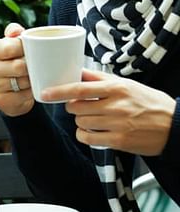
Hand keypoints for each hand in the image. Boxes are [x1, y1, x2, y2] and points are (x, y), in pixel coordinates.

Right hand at [0, 23, 33, 116]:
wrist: (13, 88)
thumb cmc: (17, 61)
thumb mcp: (15, 44)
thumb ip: (15, 32)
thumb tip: (16, 31)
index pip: (10, 47)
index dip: (26, 48)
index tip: (35, 50)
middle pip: (19, 66)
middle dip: (33, 67)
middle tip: (40, 66)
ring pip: (23, 82)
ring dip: (34, 80)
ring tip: (36, 77)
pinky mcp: (0, 100)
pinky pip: (23, 96)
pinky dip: (31, 93)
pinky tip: (32, 89)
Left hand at [41, 69, 175, 155]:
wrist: (174, 125)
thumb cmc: (149, 102)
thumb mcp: (127, 84)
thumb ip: (101, 79)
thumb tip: (78, 71)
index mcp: (117, 88)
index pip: (80, 88)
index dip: (59, 91)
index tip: (45, 93)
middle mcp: (116, 105)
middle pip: (76, 107)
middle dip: (74, 107)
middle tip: (83, 107)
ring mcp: (118, 124)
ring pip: (80, 123)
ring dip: (81, 121)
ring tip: (94, 119)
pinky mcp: (119, 141)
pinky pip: (88, 138)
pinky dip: (85, 135)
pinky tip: (94, 131)